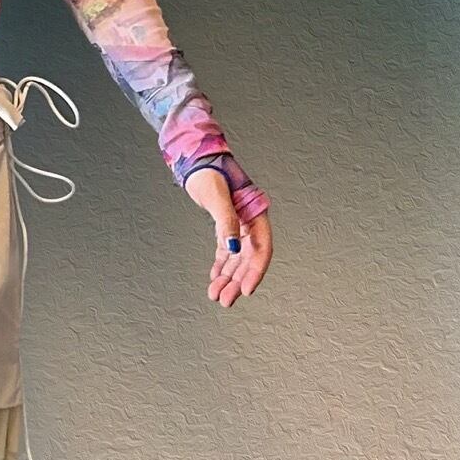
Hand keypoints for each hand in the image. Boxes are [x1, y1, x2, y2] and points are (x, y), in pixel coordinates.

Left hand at [183, 167, 272, 308]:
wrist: (197, 160)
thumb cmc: (210, 172)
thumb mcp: (217, 197)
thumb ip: (226, 222)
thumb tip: (232, 249)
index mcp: (256, 214)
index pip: (261, 250)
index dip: (255, 272)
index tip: (246, 290)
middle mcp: (250, 222)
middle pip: (248, 259)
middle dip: (237, 281)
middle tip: (225, 300)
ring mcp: (239, 224)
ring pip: (236, 258)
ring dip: (227, 277)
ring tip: (215, 294)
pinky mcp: (226, 225)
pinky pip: (226, 251)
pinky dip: (221, 265)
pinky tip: (215, 278)